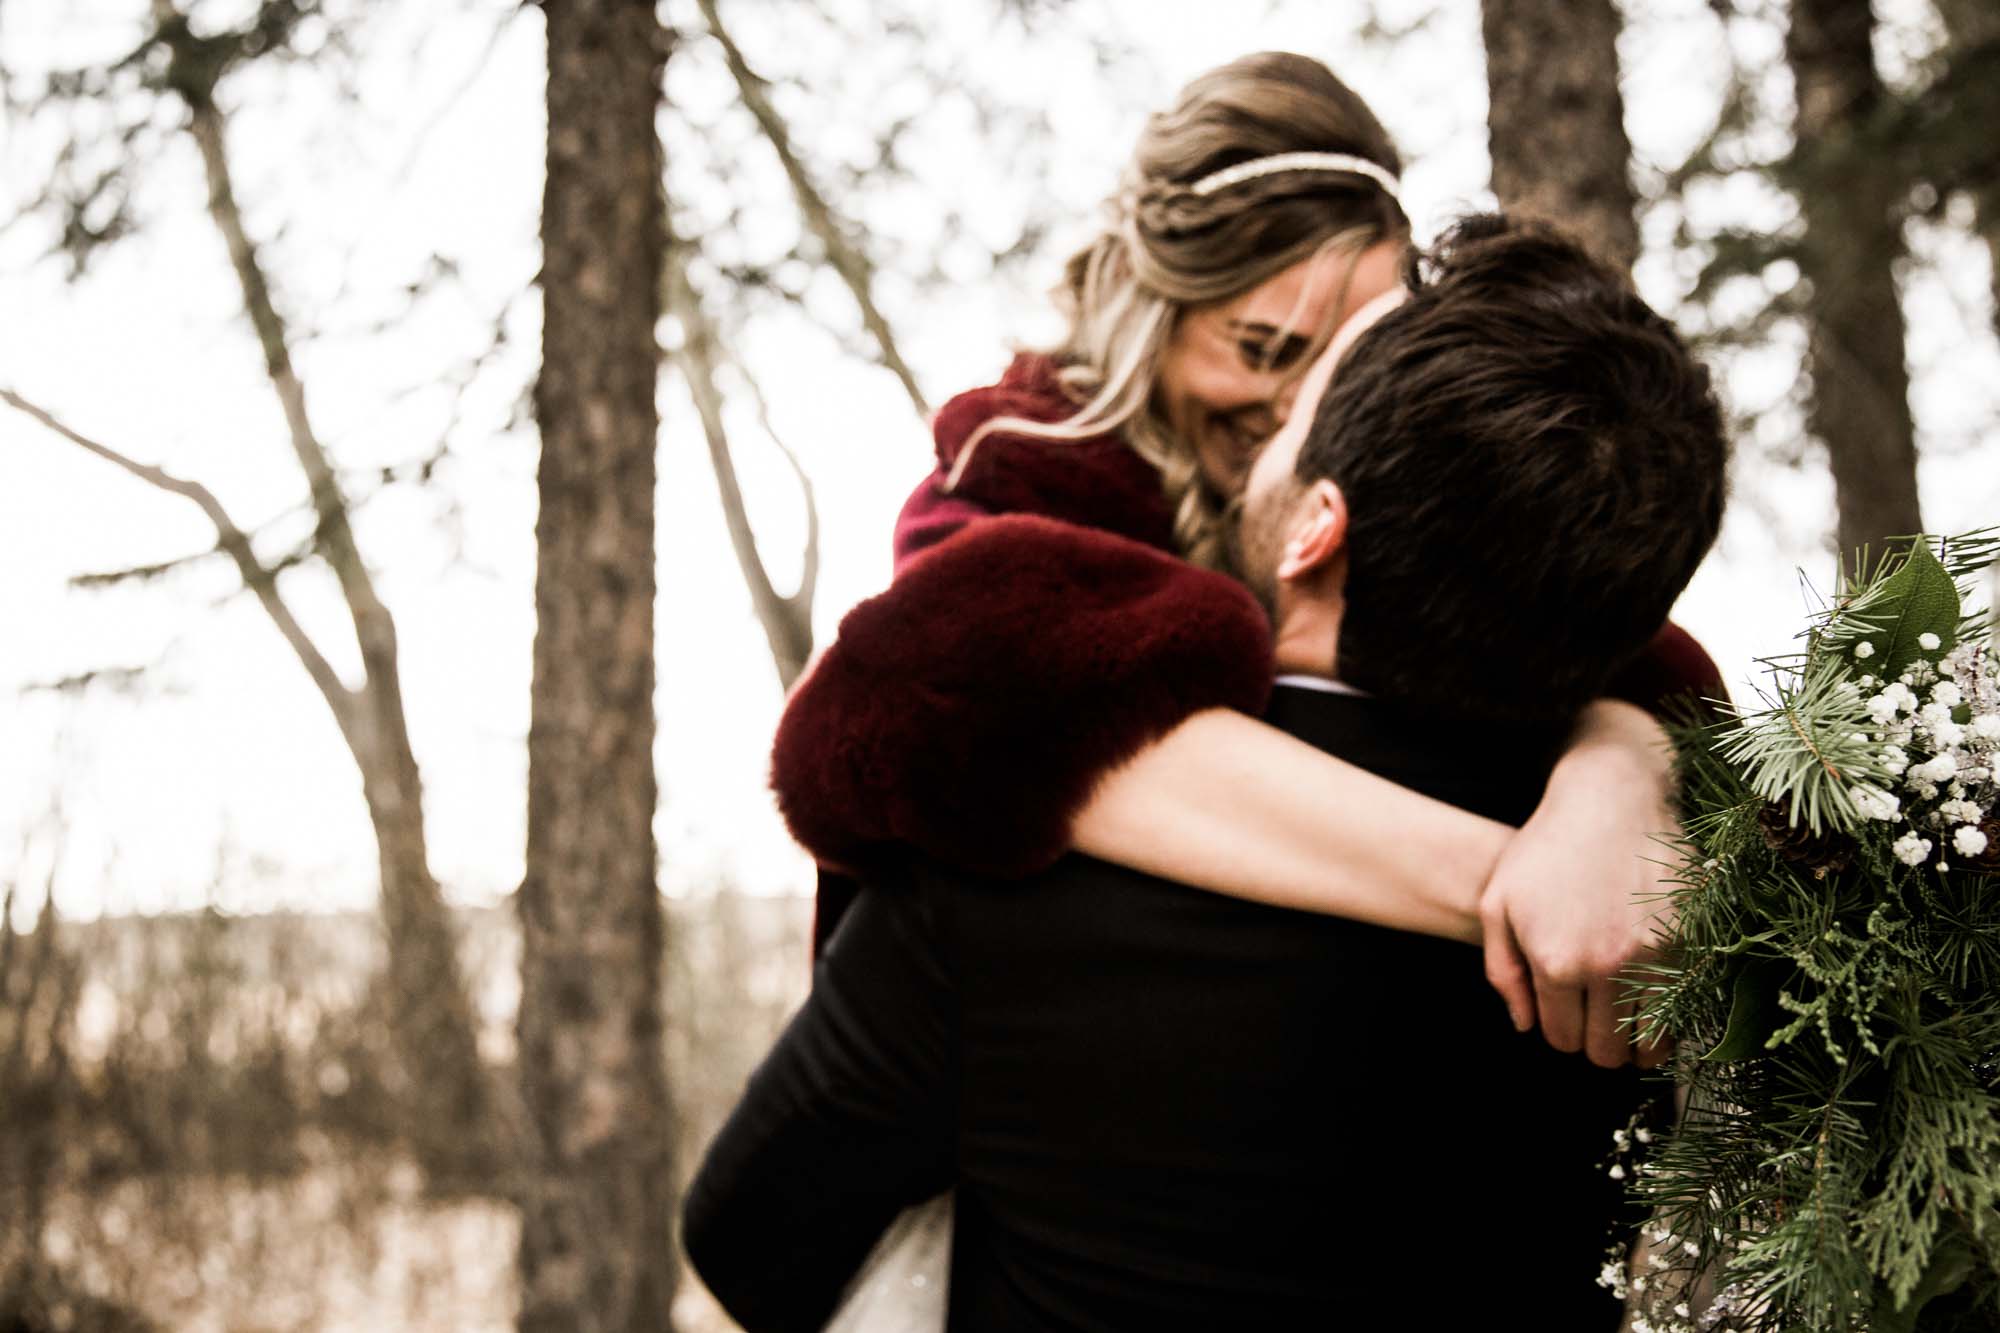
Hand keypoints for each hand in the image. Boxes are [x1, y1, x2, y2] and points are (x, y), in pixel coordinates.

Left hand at [1479, 700, 1678, 1068]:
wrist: (1611, 799)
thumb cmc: (1546, 849)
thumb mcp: (1499, 903)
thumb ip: (1503, 971)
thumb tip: (1525, 1026)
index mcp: (1557, 962)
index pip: (1562, 1038)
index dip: (1562, 1034)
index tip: (1566, 1017)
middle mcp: (1608, 967)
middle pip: (1607, 1050)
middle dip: (1597, 1045)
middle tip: (1596, 1023)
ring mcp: (1655, 956)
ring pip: (1652, 1042)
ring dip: (1637, 1041)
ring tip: (1627, 1021)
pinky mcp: (1690, 942)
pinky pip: (1685, 1007)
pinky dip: (1671, 1016)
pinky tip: (1655, 1000)